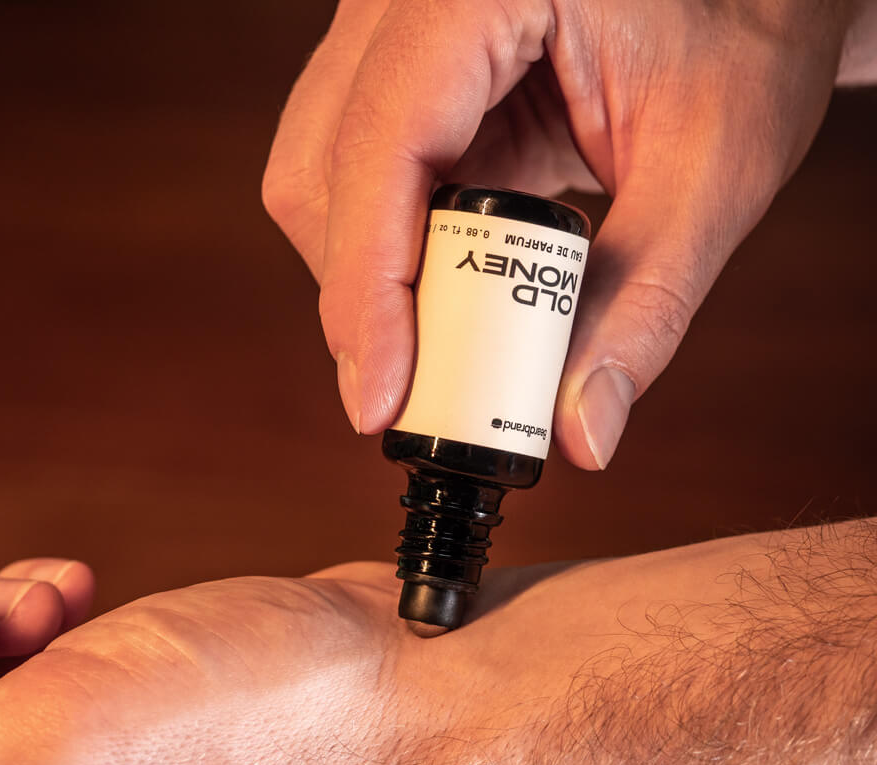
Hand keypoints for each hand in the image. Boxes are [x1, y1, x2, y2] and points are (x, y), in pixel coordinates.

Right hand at [263, 0, 860, 466]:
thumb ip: (642, 303)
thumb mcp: (712, 167)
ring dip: (369, 277)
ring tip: (449, 333)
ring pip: (316, 178)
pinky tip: (447, 279)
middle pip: (320, 174)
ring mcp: (386, 27)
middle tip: (425, 388)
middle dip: (364, 297)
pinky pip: (349, 173)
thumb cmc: (742, 29)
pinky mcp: (393, 68)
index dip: (370, 288)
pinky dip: (387, 247)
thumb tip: (583, 430)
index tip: (383, 400)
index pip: (382, 146)